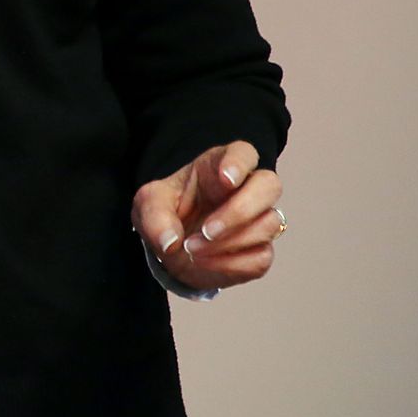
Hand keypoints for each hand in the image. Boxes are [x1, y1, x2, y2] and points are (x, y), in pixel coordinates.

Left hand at [133, 140, 284, 290]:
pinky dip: (231, 264)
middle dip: (240, 210)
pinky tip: (205, 262)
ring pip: (269, 224)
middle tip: (206, 230)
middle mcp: (245, 189)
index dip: (239, 163)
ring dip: (229, 242)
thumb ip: (155, 217)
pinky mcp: (260, 250)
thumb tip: (170, 241)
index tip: (226, 180)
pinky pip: (262, 257)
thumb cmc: (165, 214)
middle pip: (269, 185)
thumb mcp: (148, 206)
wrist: (170, 252)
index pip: (243, 153)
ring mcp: (257, 219)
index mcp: (217, 166)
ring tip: (192, 249)